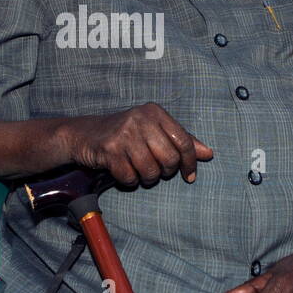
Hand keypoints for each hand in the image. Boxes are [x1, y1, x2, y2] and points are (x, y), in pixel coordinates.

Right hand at [60, 103, 213, 187]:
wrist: (83, 134)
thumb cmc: (124, 134)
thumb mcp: (153, 131)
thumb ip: (180, 141)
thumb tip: (208, 154)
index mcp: (155, 112)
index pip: (184, 141)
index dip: (190, 163)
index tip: (190, 176)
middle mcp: (141, 119)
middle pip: (169, 159)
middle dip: (165, 171)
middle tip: (155, 170)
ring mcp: (124, 133)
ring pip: (151, 171)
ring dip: (146, 178)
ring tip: (138, 170)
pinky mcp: (109, 149)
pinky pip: (130, 177)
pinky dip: (128, 180)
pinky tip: (122, 171)